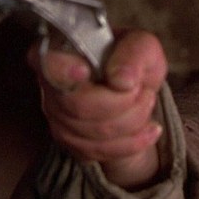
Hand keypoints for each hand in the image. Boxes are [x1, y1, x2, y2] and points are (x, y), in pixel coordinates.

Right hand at [28, 29, 167, 189]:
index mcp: (61, 51)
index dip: (65, 72)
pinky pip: (101, 151)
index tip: (85, 72)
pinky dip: (133, 142)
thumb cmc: (133, 62)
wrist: (136, 92)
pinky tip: (149, 129)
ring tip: (146, 103)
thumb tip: (121, 80)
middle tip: (144, 91)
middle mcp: (51, 85)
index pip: (49, 64)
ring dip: (134, 121)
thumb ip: (134, 53)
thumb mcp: (143, 46)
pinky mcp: (70, 142)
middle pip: (79, 106)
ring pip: (94, 133)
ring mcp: (56, 116)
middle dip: (123, 102)